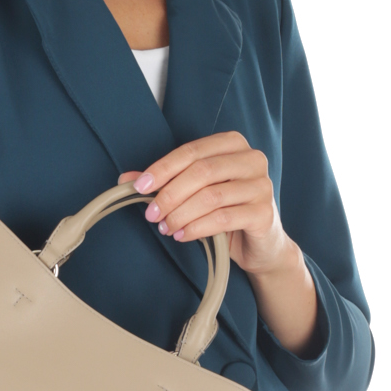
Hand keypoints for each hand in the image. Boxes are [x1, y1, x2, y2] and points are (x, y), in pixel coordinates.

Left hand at [119, 130, 291, 274]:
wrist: (261, 245)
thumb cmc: (226, 212)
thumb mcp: (195, 194)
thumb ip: (165, 183)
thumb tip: (126, 179)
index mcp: (233, 145)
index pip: (192, 151)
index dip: (163, 168)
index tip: (140, 187)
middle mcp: (252, 159)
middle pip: (202, 171)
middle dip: (170, 194)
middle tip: (151, 214)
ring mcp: (261, 186)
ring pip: (211, 196)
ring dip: (181, 214)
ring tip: (166, 227)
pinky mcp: (264, 213)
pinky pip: (224, 218)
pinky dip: (197, 228)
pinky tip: (182, 235)